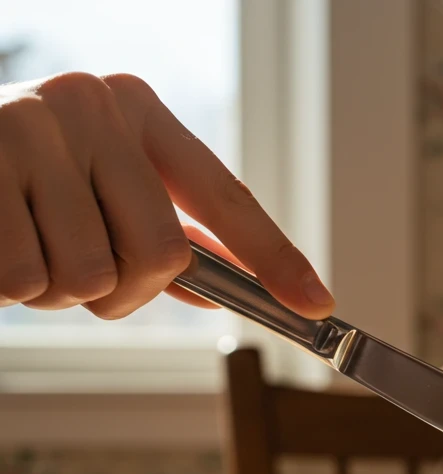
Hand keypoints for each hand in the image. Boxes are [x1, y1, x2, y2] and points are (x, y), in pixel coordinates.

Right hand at [0, 72, 332, 318]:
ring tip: (24, 243)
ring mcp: (30, 129)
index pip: (226, 196)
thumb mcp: (93, 181)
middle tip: (81, 273)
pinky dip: (8, 287)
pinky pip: (25, 279)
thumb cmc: (15, 175)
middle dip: (124, 291)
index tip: (317, 304)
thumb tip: (220, 285)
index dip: (275, 258)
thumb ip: (157, 226)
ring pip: (92, 278)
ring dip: (57, 291)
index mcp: (135, 108)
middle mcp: (90, 105)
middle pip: (163, 256)